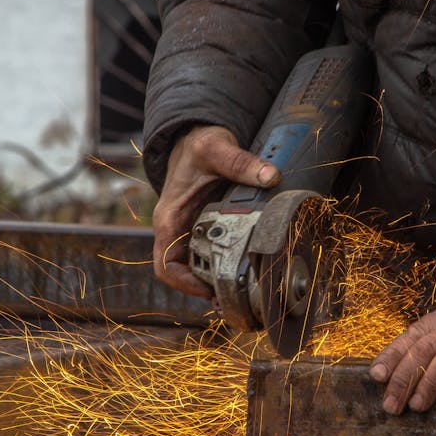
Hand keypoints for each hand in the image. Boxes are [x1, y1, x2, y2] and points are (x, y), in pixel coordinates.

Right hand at [153, 125, 279, 297]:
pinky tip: (248, 272)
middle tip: (237, 297)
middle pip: (184, 274)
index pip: (165, 265)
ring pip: (198, 268)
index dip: (184, 283)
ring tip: (245, 293)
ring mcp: (191, 231)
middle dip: (207, 288)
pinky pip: (212, 255)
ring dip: (218, 281)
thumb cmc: (199, 145)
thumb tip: (270, 176)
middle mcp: (177, 230)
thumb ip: (241, 162)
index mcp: (170, 218)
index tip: (209, 288)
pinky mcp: (206, 229)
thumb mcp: (216, 148)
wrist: (198, 137)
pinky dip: (226, 267)